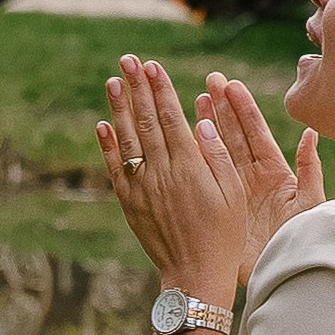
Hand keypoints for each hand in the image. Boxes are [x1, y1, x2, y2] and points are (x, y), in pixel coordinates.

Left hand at [95, 55, 244, 327]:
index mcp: (189, 168)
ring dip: (119, 108)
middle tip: (128, 60)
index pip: (171, 118)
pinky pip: (115, 167)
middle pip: (146, 121)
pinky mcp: (130, 203)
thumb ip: (216, 157)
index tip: (153, 66)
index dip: (161, 90)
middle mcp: (161, 172)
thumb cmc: (223, 236)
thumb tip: (201, 122)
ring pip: (127, 139)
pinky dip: (107, 145)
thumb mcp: (232, 195)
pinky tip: (102, 124)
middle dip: (137, 88)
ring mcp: (142, 187)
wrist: (194, 274)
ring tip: (114, 82)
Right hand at [195, 70, 324, 282]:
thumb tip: (312, 134)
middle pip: (235, 135)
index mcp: (276, 174)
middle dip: (222, 108)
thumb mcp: (309, 205)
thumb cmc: (301, 241)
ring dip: (206, 124)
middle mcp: (253, 178)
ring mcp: (234, 190)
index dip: (244, 109)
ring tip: (194, 98)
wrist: (282, 274)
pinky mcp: (221, 205)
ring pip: (218, 151)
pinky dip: (194, 155)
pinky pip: (205, 175)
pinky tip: (181, 135)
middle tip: (209, 81)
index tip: (231, 86)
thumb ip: (310, 170)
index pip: (257, 133)